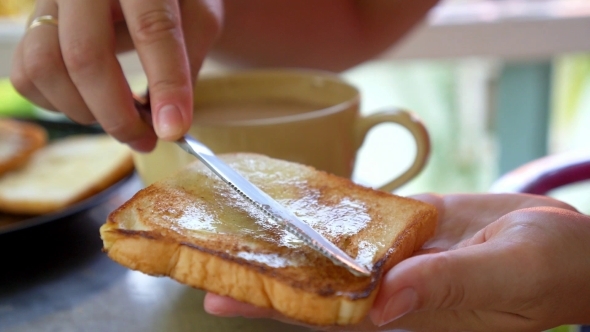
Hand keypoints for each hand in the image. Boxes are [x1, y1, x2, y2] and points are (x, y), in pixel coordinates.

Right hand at [10, 0, 221, 150]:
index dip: (165, 84)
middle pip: (85, 55)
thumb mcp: (199, 21)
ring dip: (83, 111)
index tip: (173, 129)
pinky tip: (92, 105)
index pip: (152, 29)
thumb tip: (168, 124)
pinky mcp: (31, 25)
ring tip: (120, 119)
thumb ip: (187, 64)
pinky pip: (26, 75)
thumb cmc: (177, 4)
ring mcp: (50, 3)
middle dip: (117, 114)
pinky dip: (57, 103)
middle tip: (145, 140)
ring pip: (44, 66)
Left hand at [203, 193, 589, 330]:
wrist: (562, 240)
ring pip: (328, 249)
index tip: (221, 297)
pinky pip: (356, 218)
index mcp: (407, 312)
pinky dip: (325, 209)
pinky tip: (290, 200)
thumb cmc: (548, 267)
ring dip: (282, 241)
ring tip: (231, 227)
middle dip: (259, 276)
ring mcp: (393, 255)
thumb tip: (386, 299)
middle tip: (200, 265)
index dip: (275, 307)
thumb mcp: (507, 275)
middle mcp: (389, 288)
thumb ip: (449, 286)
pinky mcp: (403, 226)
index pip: (326, 315)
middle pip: (312, 284)